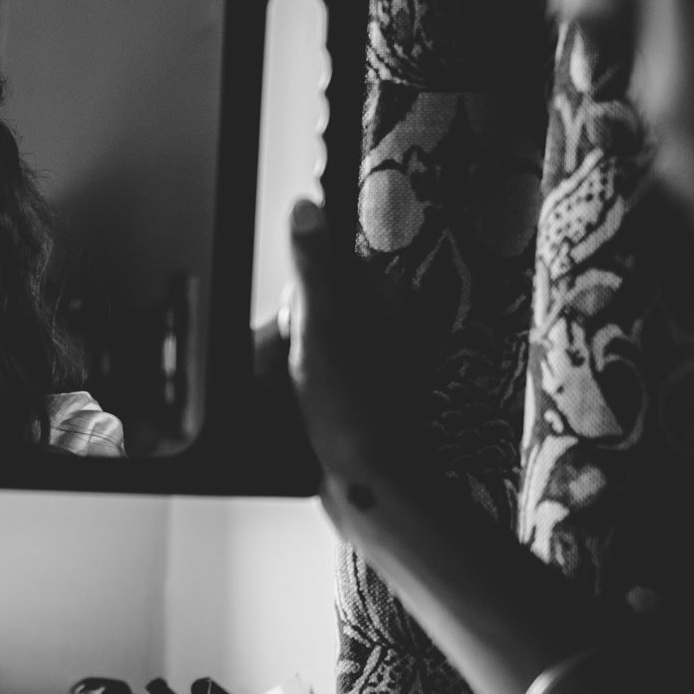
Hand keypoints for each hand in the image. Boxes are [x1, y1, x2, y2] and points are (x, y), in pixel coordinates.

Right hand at [282, 198, 427, 492]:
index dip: (298, 302)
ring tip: (305, 398)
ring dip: (297, 365)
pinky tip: (307, 412)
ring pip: (316, 343)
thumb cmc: (353, 413)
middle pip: (318, 307)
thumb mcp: (320, 330)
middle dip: (294, 337)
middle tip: (302, 374)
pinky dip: (307, 389)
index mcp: (395, 300)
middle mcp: (398, 326)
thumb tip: (304, 207)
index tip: (300, 335)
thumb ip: (313, 266)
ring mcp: (385, 362)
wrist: (371, 487)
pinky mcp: (370, 394)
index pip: (326, 270)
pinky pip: (323, 374)